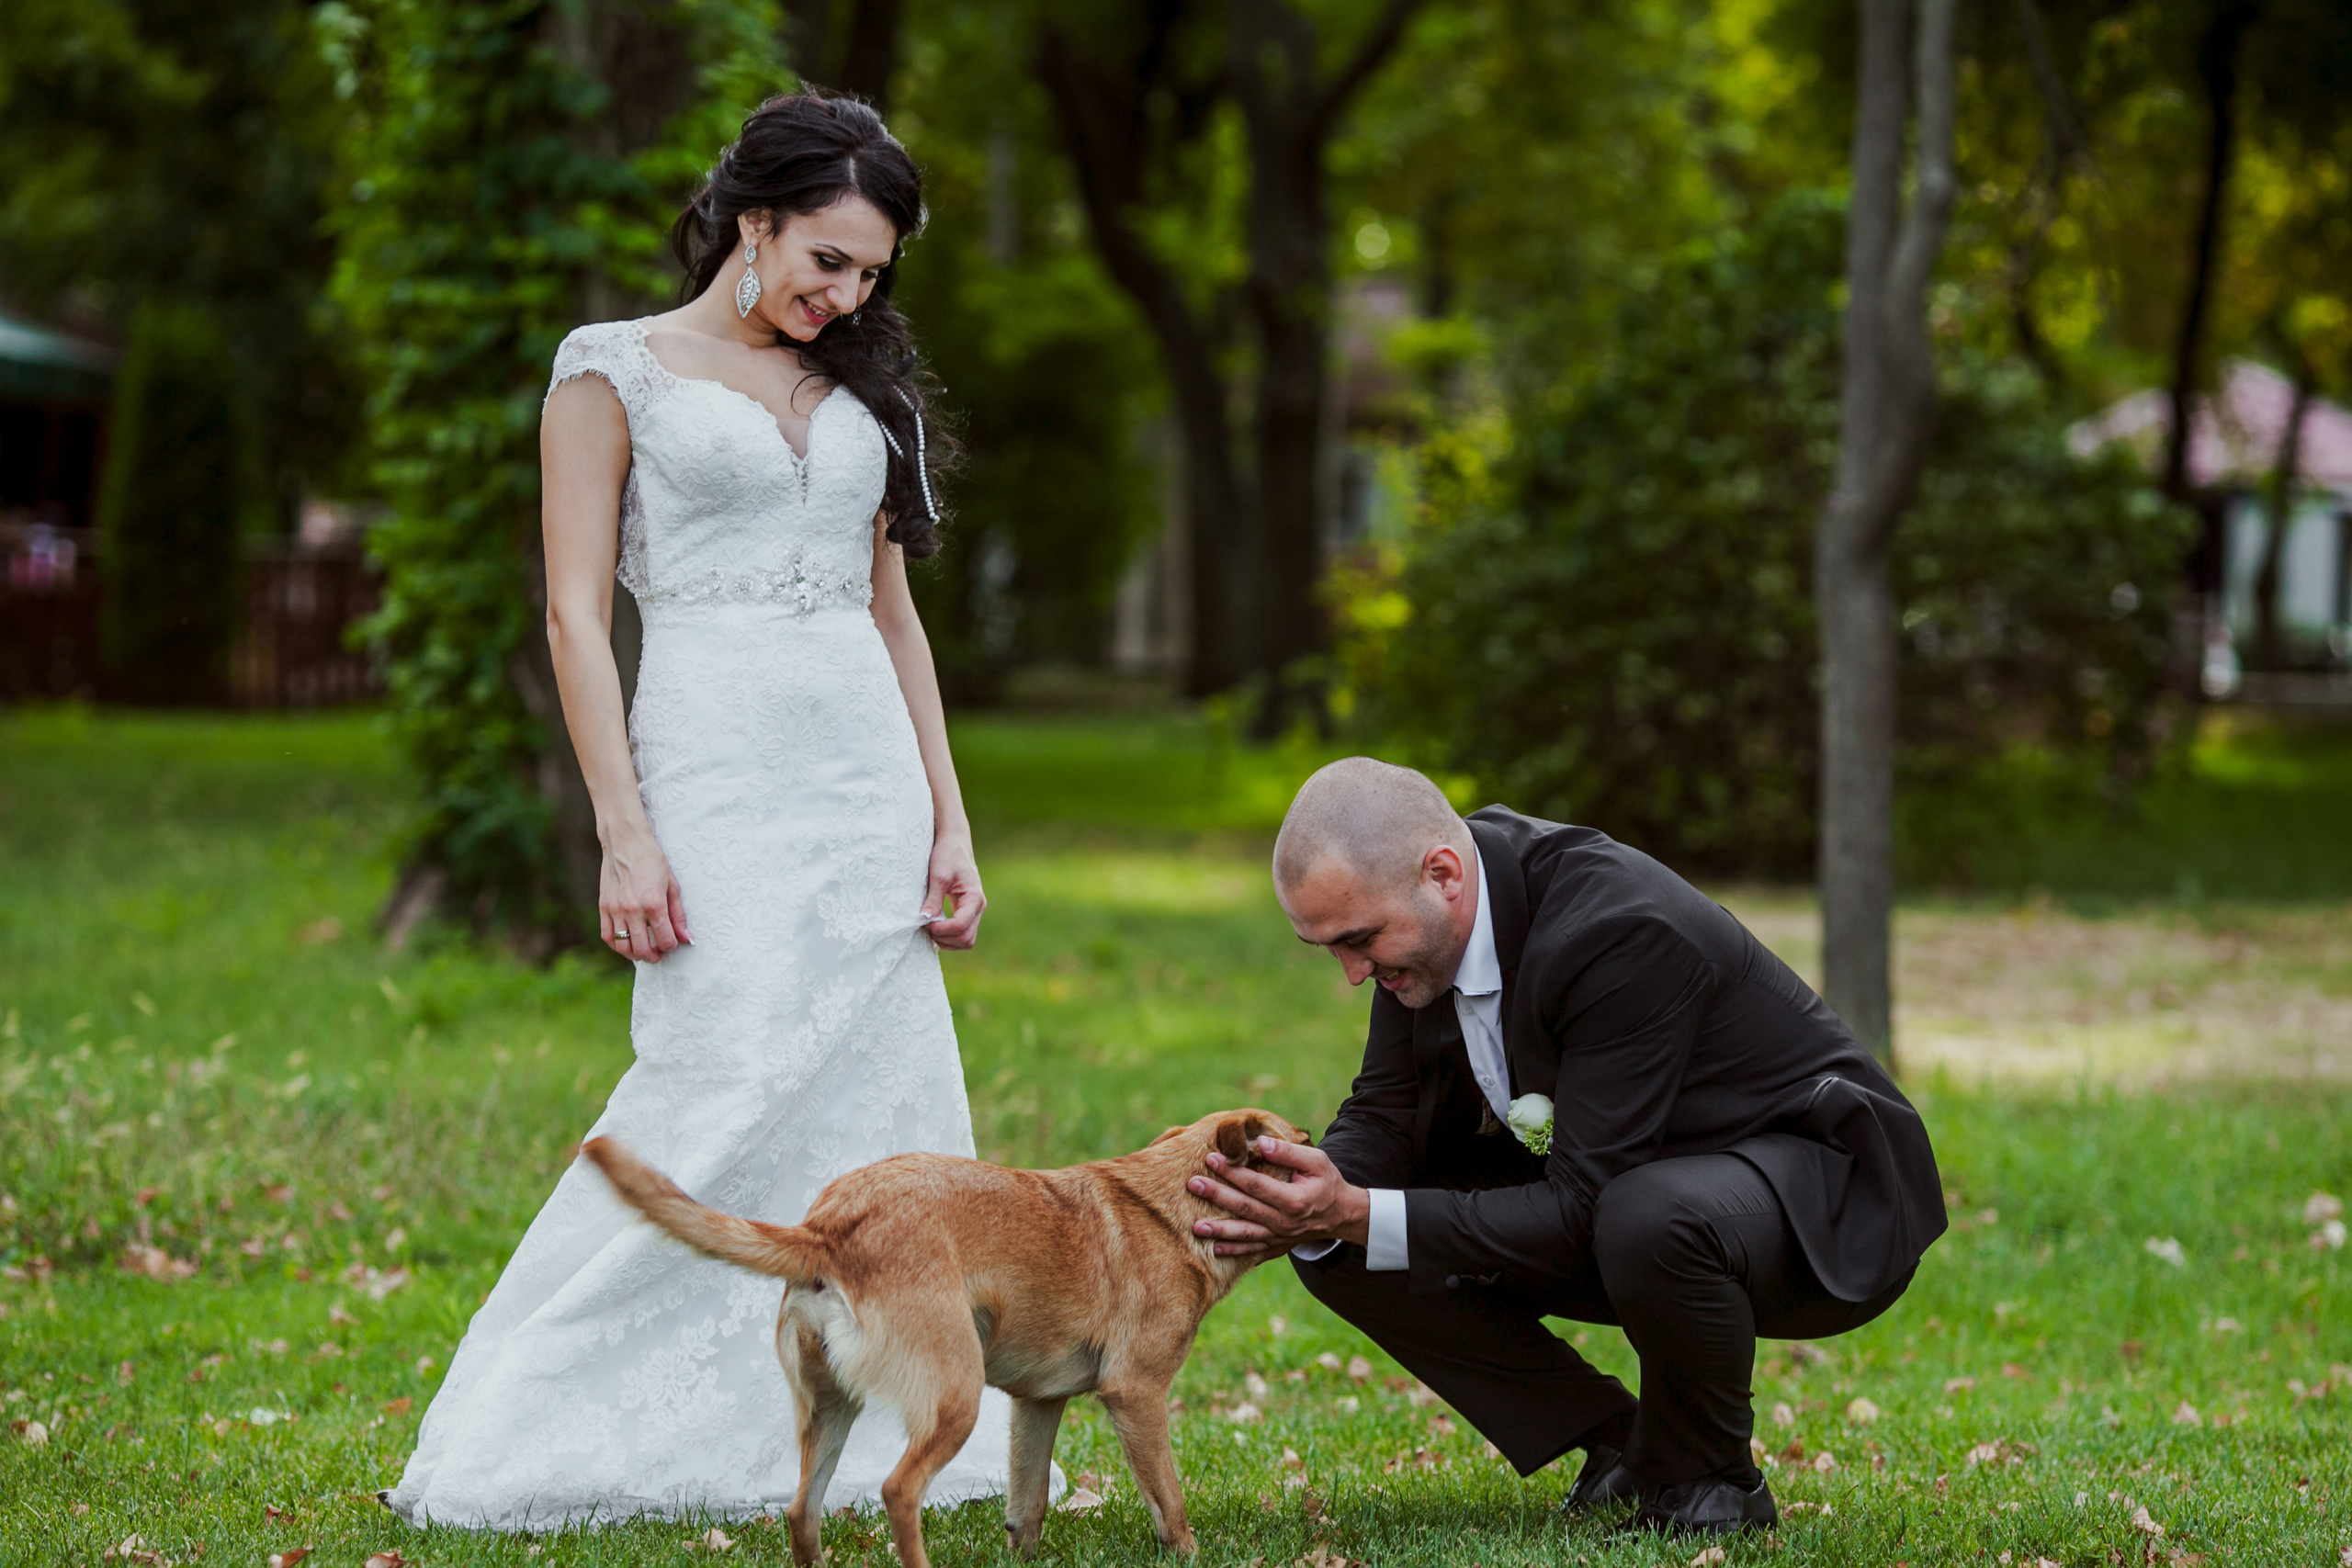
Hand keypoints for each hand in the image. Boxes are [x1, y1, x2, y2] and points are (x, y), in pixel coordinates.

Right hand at [600, 825, 689, 962]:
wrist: (626, 842)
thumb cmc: (652, 861)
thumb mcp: (672, 885)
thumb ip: (678, 915)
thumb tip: (686, 938)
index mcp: (654, 903)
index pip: (665, 940)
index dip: (671, 946)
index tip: (672, 942)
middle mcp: (633, 909)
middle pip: (642, 949)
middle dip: (653, 956)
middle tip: (658, 954)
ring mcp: (615, 909)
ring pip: (623, 947)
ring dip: (635, 954)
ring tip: (643, 950)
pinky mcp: (603, 907)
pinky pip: (607, 936)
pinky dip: (617, 945)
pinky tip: (626, 942)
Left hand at [923, 827, 985, 949]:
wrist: (954, 842)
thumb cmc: (948, 855)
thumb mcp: (938, 875)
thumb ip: (933, 899)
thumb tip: (926, 919)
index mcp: (974, 898)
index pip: (961, 926)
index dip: (941, 929)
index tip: (926, 922)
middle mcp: (978, 907)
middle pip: (966, 939)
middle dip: (945, 938)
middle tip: (927, 927)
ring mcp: (974, 911)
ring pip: (966, 940)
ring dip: (948, 940)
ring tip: (930, 928)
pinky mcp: (967, 911)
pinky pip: (962, 933)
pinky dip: (949, 936)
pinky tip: (935, 927)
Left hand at [1188, 1139, 1369, 1258]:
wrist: (1342, 1215)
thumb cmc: (1327, 1183)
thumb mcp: (1317, 1161)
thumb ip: (1288, 1152)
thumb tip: (1260, 1142)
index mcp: (1294, 1200)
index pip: (1256, 1184)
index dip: (1233, 1172)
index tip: (1211, 1158)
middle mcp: (1284, 1222)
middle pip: (1245, 1209)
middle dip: (1217, 1195)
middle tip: (1193, 1184)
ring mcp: (1280, 1238)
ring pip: (1245, 1235)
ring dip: (1219, 1231)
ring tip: (1196, 1226)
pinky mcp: (1277, 1247)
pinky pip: (1252, 1251)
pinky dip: (1234, 1251)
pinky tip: (1215, 1249)